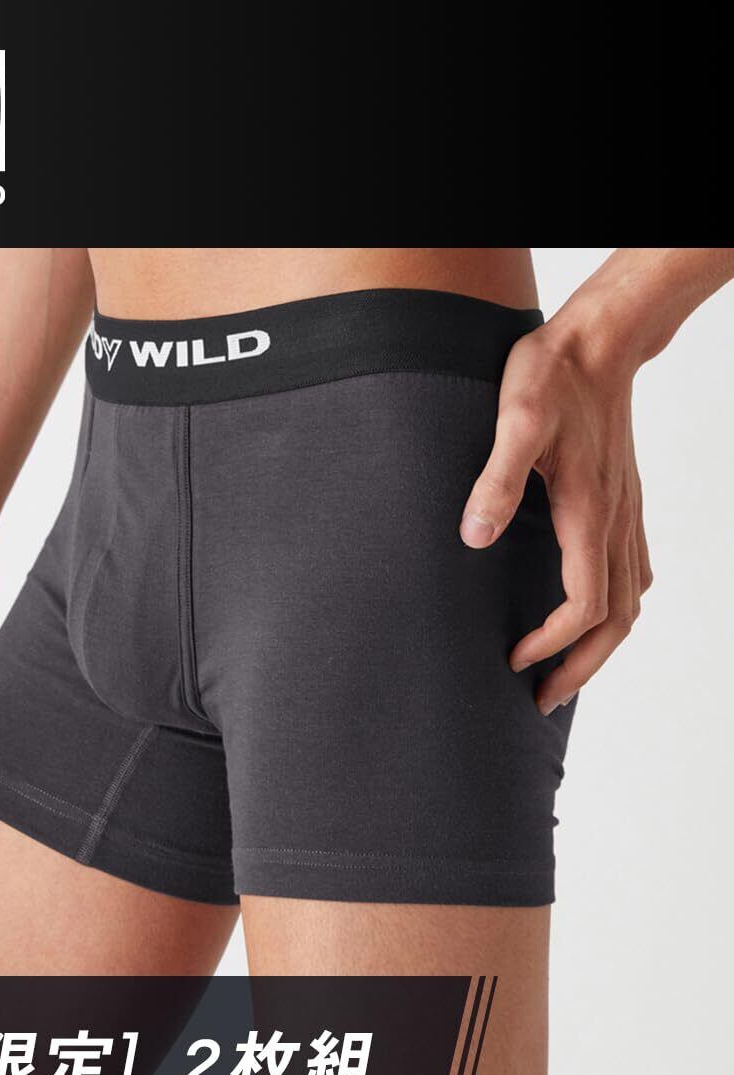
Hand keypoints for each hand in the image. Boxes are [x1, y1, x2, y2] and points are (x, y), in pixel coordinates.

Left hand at [460, 319, 651, 714]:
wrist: (599, 342)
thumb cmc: (553, 376)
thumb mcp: (516, 419)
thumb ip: (496, 478)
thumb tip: (474, 536)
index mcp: (588, 513)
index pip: (586, 605)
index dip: (553, 644)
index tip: (515, 660)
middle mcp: (616, 522)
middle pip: (618, 620)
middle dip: (583, 668)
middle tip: (544, 700)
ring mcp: (626, 515)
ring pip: (632, 601)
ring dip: (602, 646)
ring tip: (564, 673)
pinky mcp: (624, 503)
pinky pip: (634, 574)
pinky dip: (616, 610)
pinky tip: (590, 614)